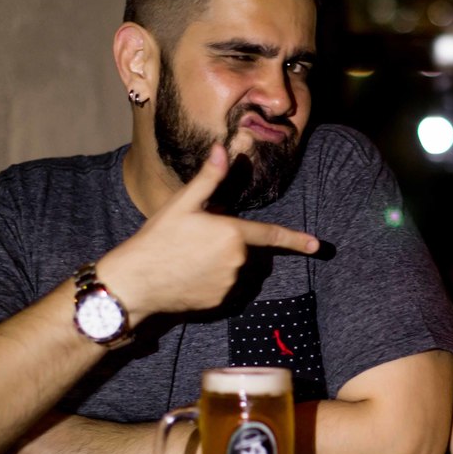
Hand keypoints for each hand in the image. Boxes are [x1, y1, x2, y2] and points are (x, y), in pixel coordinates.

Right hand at [100, 144, 318, 317]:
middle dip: (235, 243)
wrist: (135, 284)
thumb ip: (208, 178)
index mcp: (234, 234)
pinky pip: (229, 288)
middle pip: (250, 251)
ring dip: (228, 262)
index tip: (317, 245)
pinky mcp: (220, 303)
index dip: (296, 240)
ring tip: (193, 258)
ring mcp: (231, 285)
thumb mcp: (182, 204)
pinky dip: (218, 281)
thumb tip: (223, 149)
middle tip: (200, 240)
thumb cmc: (157, 240)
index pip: (273, 235)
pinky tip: (192, 275)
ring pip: (240, 270)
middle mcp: (239, 262)